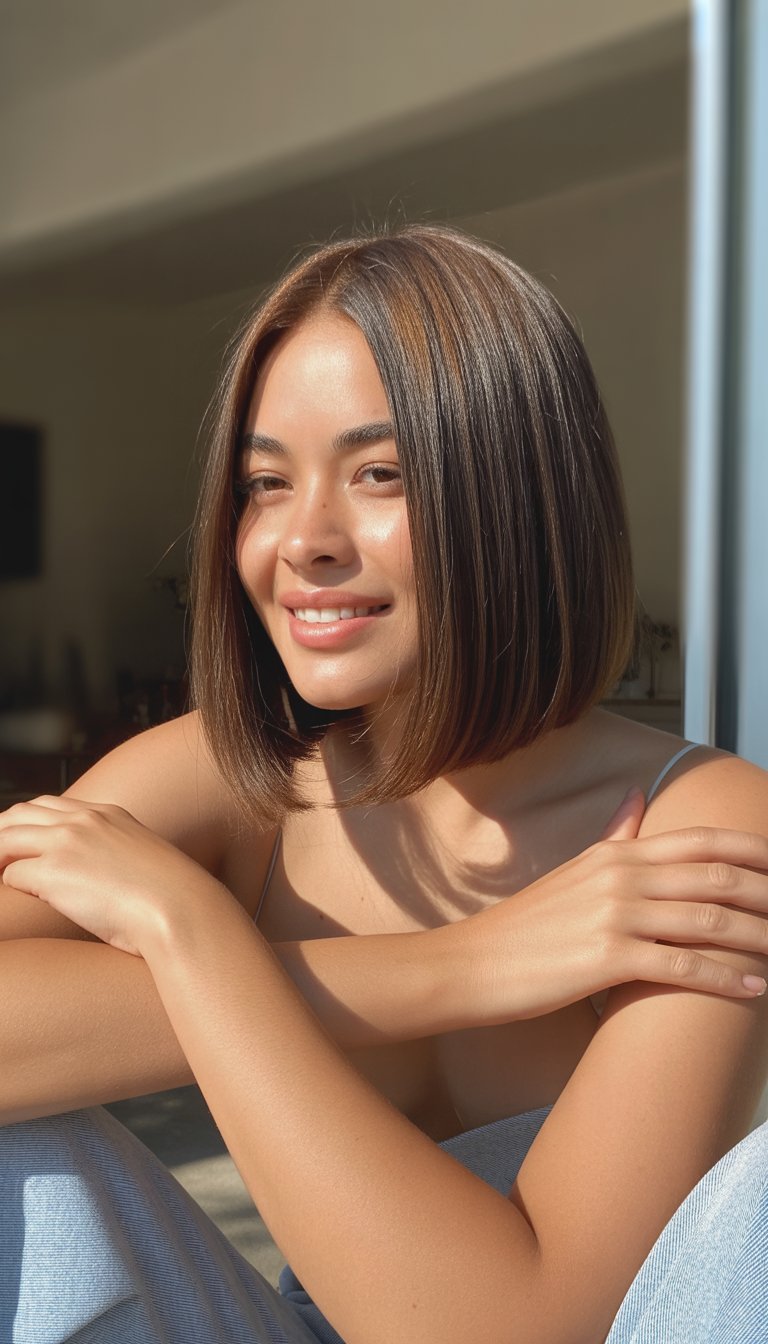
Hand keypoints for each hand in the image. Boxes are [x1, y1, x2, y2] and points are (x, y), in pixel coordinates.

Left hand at [0, 795, 224, 955]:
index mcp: (107, 814)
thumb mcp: (145, 860)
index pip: (49, 805)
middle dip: (1, 834)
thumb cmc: (172, 899)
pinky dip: (11, 887)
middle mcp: (84, 820)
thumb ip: (117, 854)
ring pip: (6, 839)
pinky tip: (22, 901)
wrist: (180, 910)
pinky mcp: (53, 871)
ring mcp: (66, 842)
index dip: (27, 824)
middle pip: (19, 814)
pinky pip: (12, 875)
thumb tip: (100, 875)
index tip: (19, 844)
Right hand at [466, 788, 767, 1021]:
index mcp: (618, 852)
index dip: (754, 849)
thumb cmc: (527, 925)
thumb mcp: (575, 869)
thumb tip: (638, 796)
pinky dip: (725, 978)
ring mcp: (616, 914)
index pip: (702, 840)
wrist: (475, 963)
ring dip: (760, 937)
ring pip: (709, 919)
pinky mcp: (608, 958)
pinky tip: (754, 988)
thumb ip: (616, 835)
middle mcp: (622, 875)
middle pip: (716, 876)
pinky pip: (683, 966)